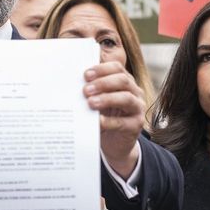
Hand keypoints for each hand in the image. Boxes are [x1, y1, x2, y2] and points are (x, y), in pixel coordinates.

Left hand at [83, 61, 143, 177]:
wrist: (114, 142)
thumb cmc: (103, 115)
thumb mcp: (98, 100)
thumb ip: (91, 90)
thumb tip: (72, 82)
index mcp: (125, 81)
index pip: (117, 68)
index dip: (102, 69)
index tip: (86, 75)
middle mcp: (134, 92)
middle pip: (122, 80)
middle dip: (103, 83)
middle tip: (86, 90)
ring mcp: (137, 108)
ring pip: (126, 98)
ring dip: (107, 99)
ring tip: (90, 103)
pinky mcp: (135, 125)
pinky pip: (122, 122)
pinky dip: (108, 121)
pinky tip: (97, 121)